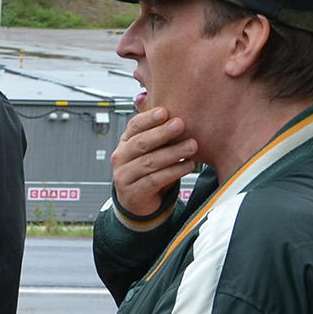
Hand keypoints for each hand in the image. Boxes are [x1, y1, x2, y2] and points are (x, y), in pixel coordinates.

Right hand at [110, 104, 196, 218]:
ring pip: (149, 162)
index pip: (134, 126)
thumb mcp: (150, 151)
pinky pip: (154, 180)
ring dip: (172, 153)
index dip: (149, 119)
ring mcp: (124, 176)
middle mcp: (121, 158)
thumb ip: (159, 134)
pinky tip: (187, 165)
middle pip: (141, 143)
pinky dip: (173, 172)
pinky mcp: (133, 193)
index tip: (165, 112)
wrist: (137, 202)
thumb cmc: (147, 172)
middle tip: (181, 124)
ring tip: (191, 146)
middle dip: (162, 133)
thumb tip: (177, 111)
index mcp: (125, 143)